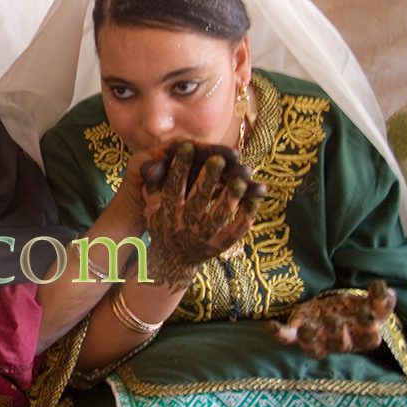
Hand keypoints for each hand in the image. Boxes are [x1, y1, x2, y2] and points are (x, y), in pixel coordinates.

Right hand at [142, 141, 265, 287]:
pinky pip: (236, 230)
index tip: (188, 146)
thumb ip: (153, 184)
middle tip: (217, 158)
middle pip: (198, 199)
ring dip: (231, 195)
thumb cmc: (163, 224)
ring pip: (219, 215)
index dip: (179, 166)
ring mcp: (204, 237)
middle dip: (208, 178)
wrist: (172, 260)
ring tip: (242, 176)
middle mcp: (184, 225)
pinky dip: (247, 213)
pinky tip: (255, 196)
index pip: (173, 186)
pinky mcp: (220, 246)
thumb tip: (151, 161)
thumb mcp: (151, 206)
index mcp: (167, 212)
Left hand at [267, 280, 395, 358]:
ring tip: (307, 329)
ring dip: (311, 339)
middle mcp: (340, 341)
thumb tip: (386, 291)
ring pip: (315, 348)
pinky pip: (286, 338)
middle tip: (334, 318)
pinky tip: (271, 325)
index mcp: (361, 335)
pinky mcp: (297, 333)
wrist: (331, 311)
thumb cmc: (353, 309)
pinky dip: (279, 333)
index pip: (369, 338)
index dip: (368, 327)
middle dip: (337, 333)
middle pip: (341, 344)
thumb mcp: (370, 303)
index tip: (366, 312)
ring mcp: (318, 339)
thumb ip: (380, 300)